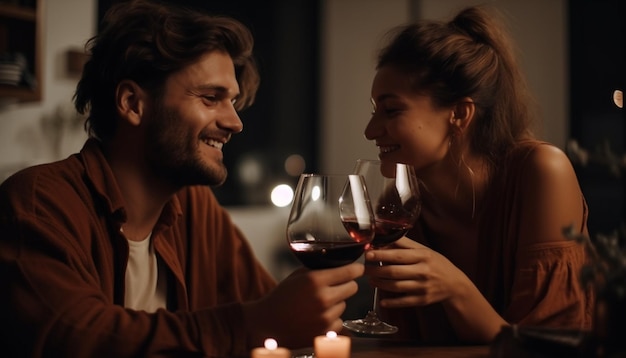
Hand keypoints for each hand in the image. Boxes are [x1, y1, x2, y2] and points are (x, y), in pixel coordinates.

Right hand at [243, 262, 363, 348]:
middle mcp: (322, 298)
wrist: (267, 324)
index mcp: (315, 280)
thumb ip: (318, 271)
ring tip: (318, 305)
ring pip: (345, 305)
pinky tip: (317, 317)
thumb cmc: (281, 298)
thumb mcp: (297, 276)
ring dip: (336, 303)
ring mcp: (325, 317)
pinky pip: (339, 322)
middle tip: (335, 287)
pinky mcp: (325, 333)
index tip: (359, 269)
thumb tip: (339, 267)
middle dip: (346, 285)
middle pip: (352, 288)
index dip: (356, 269)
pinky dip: (332, 320)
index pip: (349, 272)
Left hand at [364, 237, 468, 307]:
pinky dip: (391, 302)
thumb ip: (404, 244)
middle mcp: (423, 271)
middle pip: (394, 272)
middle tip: (364, 269)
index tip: (368, 254)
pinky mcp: (423, 300)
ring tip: (370, 280)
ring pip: (396, 287)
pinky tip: (382, 300)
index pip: (398, 256)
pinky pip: (404, 302)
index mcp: (423, 256)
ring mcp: (423, 287)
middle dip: (376, 270)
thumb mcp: (423, 250)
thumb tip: (382, 238)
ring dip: (380, 284)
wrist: (454, 284)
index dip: (381, 255)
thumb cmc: (435, 263)